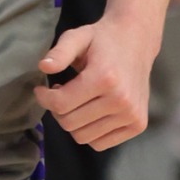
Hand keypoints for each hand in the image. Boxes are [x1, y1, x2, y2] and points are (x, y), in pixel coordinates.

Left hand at [33, 22, 152, 151]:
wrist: (137, 41)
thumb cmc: (102, 39)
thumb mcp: (77, 37)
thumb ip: (60, 52)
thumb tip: (43, 67)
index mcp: (105, 78)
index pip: (61, 104)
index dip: (44, 98)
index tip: (41, 89)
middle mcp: (121, 100)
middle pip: (70, 123)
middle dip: (57, 110)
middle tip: (60, 94)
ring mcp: (132, 115)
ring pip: (83, 137)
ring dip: (73, 122)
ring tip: (77, 101)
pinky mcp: (138, 125)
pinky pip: (101, 143)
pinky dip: (90, 131)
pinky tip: (91, 111)